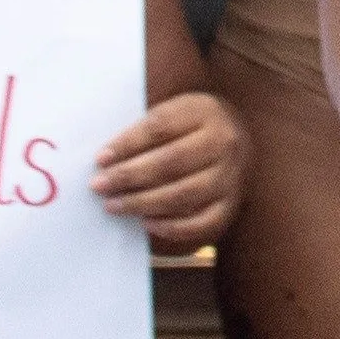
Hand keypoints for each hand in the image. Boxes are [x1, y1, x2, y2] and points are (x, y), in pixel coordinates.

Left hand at [94, 92, 245, 246]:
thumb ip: (146, 131)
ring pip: (184, 194)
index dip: (128, 144)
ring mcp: (230, 177)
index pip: (161, 127)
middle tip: (99, 186)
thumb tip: (107, 160)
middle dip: (130, 176)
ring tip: (113, 205)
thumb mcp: (174, 112)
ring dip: (143, 203)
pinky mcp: (230, 205)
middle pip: (171, 162)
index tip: (101, 159)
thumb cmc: (192, 127)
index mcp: (205, 112)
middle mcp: (223, 143)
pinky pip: (201, 222)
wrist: (239, 140)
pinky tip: (146, 223)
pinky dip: (171, 227)